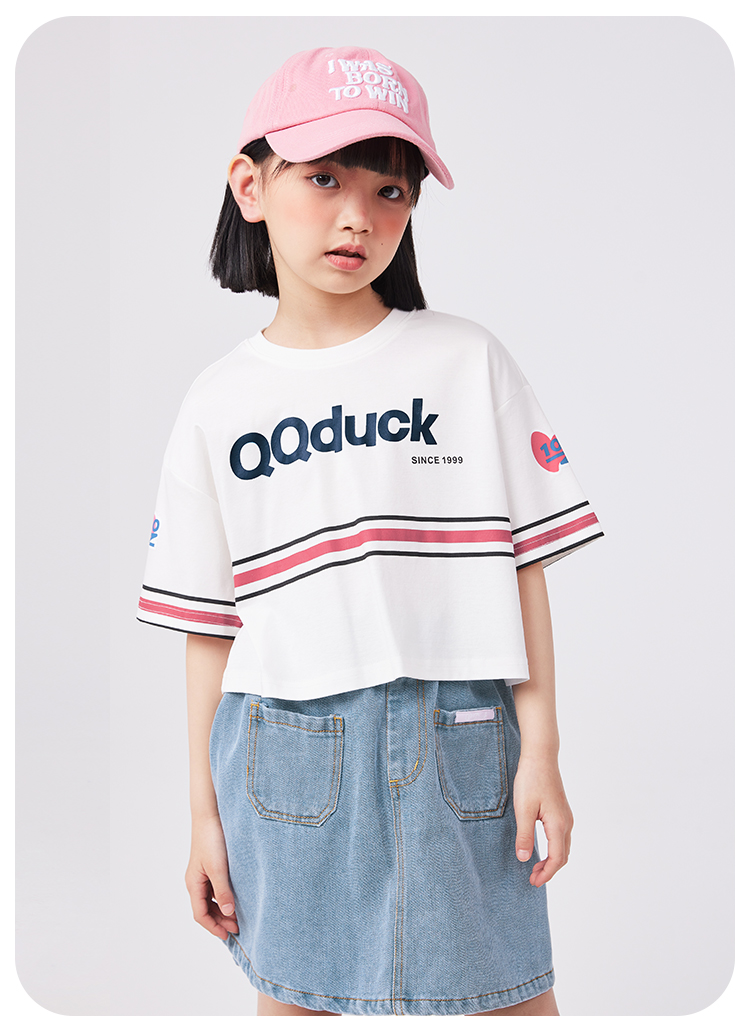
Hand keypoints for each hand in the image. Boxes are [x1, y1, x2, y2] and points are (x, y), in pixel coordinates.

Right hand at [185, 813, 238, 939]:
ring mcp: (203, 873)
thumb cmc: (212, 839)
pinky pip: (216, 888)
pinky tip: (238, 898)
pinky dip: (225, 897)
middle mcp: (196, 881)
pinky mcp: (212, 865)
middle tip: (239, 928)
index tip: (229, 935)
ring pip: (211, 900)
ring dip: (223, 910)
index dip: (214, 927)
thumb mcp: (219, 868)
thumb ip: (222, 890)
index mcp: (194, 883)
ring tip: (240, 916)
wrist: (211, 814)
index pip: (200, 914)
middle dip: (220, 921)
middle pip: (205, 909)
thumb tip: (228, 912)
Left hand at [513, 754, 573, 886]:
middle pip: (562, 856)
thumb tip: (524, 859)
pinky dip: (554, 849)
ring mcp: (566, 816)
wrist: (541, 756)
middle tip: (532, 879)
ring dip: (552, 860)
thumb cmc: (531, 780)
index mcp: (558, 825)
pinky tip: (541, 848)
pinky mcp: (561, 811)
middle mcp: (566, 823)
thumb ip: (525, 835)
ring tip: (535, 867)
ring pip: (563, 847)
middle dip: (549, 870)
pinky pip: (561, 837)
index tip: (533, 883)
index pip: (556, 859)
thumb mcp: (523, 809)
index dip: (546, 874)